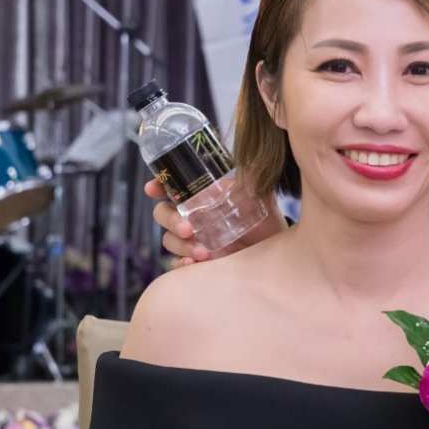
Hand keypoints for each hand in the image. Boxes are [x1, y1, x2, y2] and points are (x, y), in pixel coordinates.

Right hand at [146, 177, 280, 266]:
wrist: (275, 248)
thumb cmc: (264, 218)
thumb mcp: (259, 197)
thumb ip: (251, 180)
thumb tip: (245, 165)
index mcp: (199, 196)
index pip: (171, 187)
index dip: (157, 186)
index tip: (152, 188)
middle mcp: (190, 216)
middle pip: (162, 214)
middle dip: (169, 220)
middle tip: (188, 228)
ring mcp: (191, 239)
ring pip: (169, 239)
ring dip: (181, 245)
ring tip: (204, 252)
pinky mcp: (196, 261)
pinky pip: (177, 263)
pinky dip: (181, 264)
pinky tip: (193, 264)